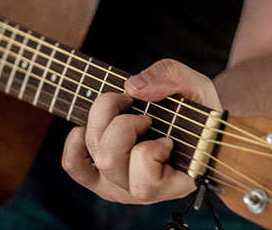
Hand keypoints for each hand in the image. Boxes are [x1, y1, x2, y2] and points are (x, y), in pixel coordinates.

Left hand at [61, 59, 222, 203]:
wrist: (190, 123)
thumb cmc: (197, 110)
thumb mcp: (196, 87)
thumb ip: (172, 78)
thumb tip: (132, 87)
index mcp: (173, 185)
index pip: (145, 183)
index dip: (151, 150)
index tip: (167, 136)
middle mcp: (141, 192)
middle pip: (109, 160)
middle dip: (123, 124)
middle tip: (144, 115)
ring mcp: (117, 184)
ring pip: (94, 155)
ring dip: (103, 121)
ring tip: (124, 111)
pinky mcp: (98, 176)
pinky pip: (73, 164)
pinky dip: (75, 141)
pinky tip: (91, 126)